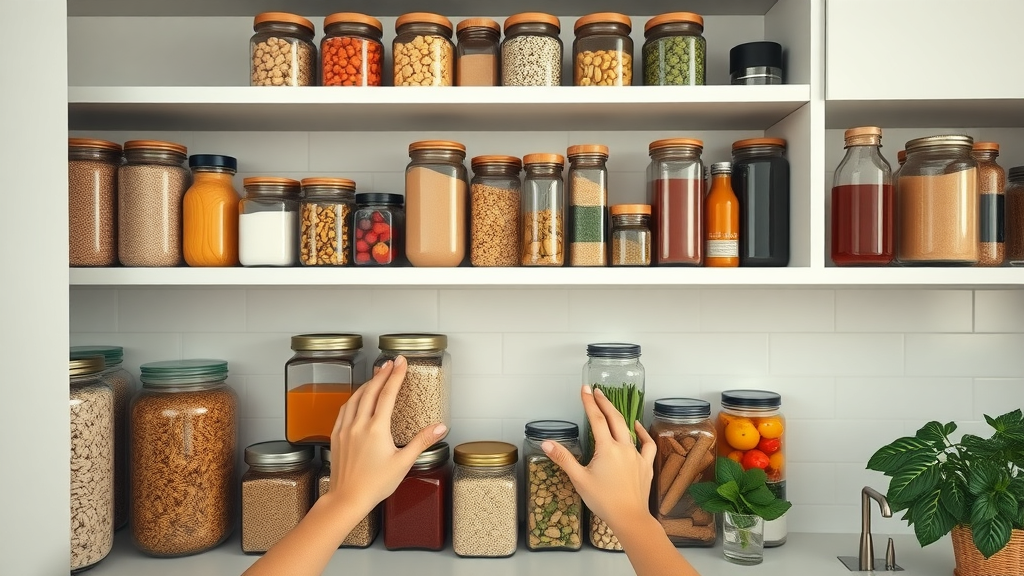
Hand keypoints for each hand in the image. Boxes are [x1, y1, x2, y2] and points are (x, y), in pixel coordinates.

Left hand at [327, 355, 447, 514]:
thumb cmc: (375, 484)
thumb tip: (440, 427)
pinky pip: (344, 409)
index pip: (387, 394)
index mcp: (376, 429)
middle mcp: (359, 425)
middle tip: (391, 363)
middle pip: (370, 391)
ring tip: (376, 375)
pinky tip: (357, 398)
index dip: (396, 376)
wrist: (347, 498)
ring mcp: (345, 429)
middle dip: (382, 374)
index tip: (401, 362)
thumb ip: (422, 441)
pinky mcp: (337, 436)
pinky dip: (353, 398)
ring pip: (355, 398)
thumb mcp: (403, 463)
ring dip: (367, 384)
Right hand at [542, 385, 656, 530]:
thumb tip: (546, 443)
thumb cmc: (603, 501)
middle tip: (596, 391)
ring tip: (611, 406)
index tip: (585, 389)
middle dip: (604, 402)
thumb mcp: (579, 479)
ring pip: (628, 429)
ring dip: (619, 415)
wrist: (629, 517)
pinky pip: (646, 444)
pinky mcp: (645, 465)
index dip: (589, 403)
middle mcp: (623, 448)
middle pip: (614, 418)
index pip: (596, 419)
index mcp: (606, 449)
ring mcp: (636, 455)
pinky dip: (641, 433)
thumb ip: (563, 459)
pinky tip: (637, 427)